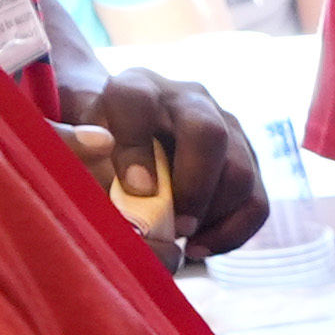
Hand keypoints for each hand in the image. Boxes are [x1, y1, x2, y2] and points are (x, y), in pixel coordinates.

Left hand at [60, 70, 273, 255]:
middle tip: (174, 226)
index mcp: (138, 87)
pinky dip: (232, 233)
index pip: (137, 101)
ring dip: (213, 215)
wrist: (129, 138)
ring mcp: (226, 126)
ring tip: (181, 240)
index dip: (134, 148)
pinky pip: (257, 202)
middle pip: (209, 134)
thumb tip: (134, 189)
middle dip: (193, 188)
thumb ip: (83, 158)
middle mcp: (188, 99)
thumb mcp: (77, 146)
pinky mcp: (247, 160)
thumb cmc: (97, 149)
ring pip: (240, 171)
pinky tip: (198, 248)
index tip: (134, 191)